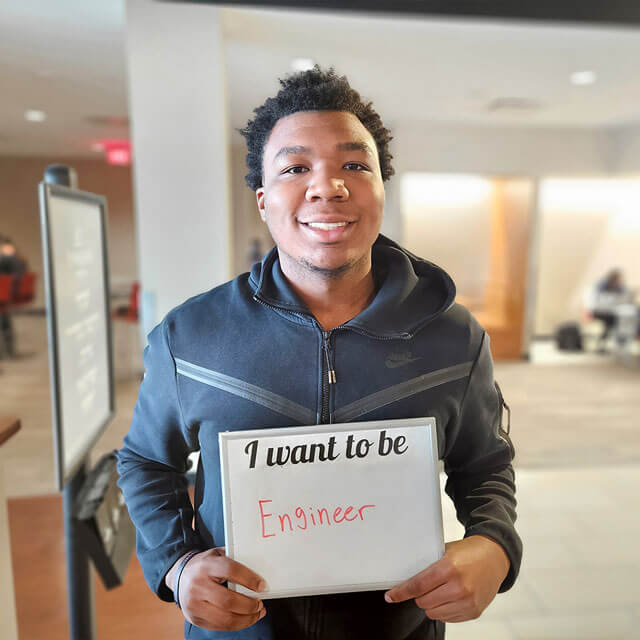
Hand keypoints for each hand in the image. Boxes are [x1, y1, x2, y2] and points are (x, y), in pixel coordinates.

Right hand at [167, 547, 266, 630]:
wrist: (179, 576)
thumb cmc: (203, 565)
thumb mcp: (217, 555)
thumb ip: (234, 559)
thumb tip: (259, 568)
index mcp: (206, 566)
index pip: (230, 571)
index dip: (249, 579)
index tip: (262, 586)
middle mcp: (198, 586)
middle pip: (228, 601)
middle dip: (249, 605)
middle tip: (260, 603)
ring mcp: (195, 605)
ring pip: (225, 618)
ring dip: (246, 619)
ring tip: (257, 613)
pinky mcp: (195, 619)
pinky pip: (220, 627)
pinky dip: (236, 625)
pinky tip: (246, 619)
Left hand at [384, 535, 509, 622]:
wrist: (495, 557)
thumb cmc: (469, 552)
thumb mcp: (446, 551)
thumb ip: (428, 565)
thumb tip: (406, 578)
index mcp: (449, 568)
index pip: (418, 585)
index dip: (401, 592)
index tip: (391, 596)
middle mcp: (459, 587)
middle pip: (423, 602)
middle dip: (419, 595)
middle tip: (426, 585)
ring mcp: (467, 602)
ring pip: (434, 613)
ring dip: (431, 604)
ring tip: (440, 590)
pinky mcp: (473, 612)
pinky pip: (447, 618)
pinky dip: (443, 610)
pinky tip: (450, 597)